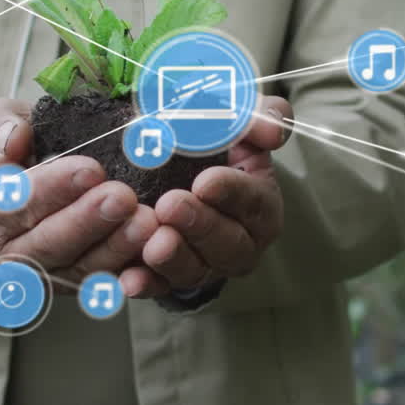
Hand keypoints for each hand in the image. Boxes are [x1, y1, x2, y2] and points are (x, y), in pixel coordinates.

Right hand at [0, 98, 166, 296]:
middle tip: (123, 198)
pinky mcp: (74, 286)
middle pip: (47, 243)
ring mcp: (42, 273)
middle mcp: (10, 249)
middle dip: (87, 221)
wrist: (16, 190)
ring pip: (77, 269)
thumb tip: (13, 140)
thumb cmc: (17, 151)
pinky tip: (152, 256)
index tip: (90, 169)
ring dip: (113, 249)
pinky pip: (102, 287)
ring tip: (146, 223)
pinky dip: (128, 275)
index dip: (52, 189)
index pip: (15, 203)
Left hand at [143, 96, 291, 290]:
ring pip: (196, 271)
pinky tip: (128, 280)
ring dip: (174, 259)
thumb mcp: (231, 119)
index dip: (232, 192)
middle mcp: (241, 242)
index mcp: (260, 204)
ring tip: (153, 244)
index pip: (255, 201)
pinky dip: (145, 284)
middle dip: (200, 226)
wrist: (165, 166)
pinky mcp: (171, 280)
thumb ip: (257, 116)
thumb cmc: (207, 139)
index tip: (205, 182)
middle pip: (230, 244)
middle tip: (170, 206)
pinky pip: (160, 287)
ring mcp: (206, 265)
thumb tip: (276, 132)